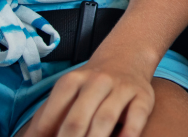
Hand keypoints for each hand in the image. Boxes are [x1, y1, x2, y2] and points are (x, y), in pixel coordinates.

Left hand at [22, 54, 155, 136]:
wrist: (127, 57)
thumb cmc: (90, 85)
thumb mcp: (68, 91)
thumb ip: (49, 116)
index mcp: (72, 81)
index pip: (52, 114)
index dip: (43, 135)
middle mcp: (97, 82)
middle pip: (76, 120)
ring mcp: (122, 88)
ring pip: (105, 119)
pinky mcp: (144, 96)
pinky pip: (136, 117)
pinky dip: (128, 134)